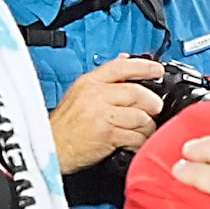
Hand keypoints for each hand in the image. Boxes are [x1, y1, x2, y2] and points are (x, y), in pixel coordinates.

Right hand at [49, 57, 165, 173]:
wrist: (51, 149)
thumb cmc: (65, 126)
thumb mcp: (79, 94)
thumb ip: (104, 79)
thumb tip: (125, 60)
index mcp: (89, 82)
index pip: (121, 67)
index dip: (144, 67)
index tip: (157, 70)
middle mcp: (95, 95)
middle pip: (138, 93)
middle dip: (152, 104)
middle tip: (152, 111)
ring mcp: (101, 114)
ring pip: (141, 117)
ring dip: (146, 127)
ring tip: (138, 131)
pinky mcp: (106, 133)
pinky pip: (137, 136)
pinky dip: (139, 142)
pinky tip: (131, 143)